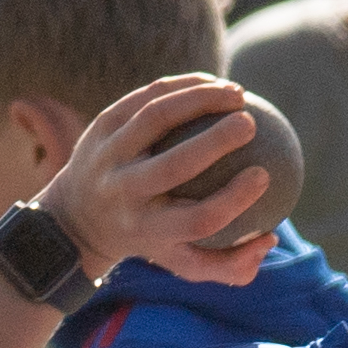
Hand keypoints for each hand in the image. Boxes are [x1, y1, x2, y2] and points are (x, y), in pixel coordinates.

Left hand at [37, 73, 274, 287]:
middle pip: (175, 165)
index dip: (235, 198)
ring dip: (201, 98)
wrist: (77, 215)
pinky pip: (146, 97)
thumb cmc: (150, 237)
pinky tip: (214, 83)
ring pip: (156, 116)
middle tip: (251, 123)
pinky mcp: (100, 126)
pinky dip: (183, 86)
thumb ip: (230, 264)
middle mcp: (123, 194)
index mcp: (147, 229)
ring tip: (237, 94)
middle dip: (217, 140)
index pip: (197, 218)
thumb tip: (269, 239)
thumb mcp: (182, 261)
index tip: (263, 176)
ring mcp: (107, 156)